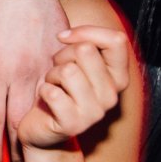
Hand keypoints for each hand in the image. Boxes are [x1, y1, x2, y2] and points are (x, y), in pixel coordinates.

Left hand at [0, 0, 66, 161]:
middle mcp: (20, 73)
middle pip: (18, 122)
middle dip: (15, 149)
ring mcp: (45, 67)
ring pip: (43, 111)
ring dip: (37, 135)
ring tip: (33, 153)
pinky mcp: (62, 59)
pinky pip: (62, 91)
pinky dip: (58, 110)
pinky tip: (56, 123)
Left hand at [17, 26, 130, 150]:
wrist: (42, 129)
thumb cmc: (58, 88)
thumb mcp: (75, 63)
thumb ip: (82, 45)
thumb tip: (65, 34)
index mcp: (118, 77)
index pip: (117, 40)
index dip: (86, 32)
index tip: (63, 37)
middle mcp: (112, 95)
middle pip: (86, 50)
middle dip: (62, 55)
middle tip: (56, 72)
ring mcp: (95, 112)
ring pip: (68, 70)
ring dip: (51, 75)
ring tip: (52, 86)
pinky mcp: (74, 125)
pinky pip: (52, 93)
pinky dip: (43, 91)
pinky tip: (46, 100)